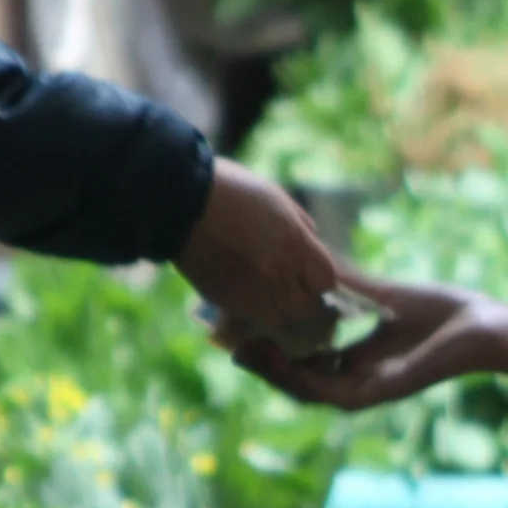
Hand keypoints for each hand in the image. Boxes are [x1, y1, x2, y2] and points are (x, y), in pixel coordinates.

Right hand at [173, 161, 342, 345]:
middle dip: (299, 293)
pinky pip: (252, 316)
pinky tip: (242, 288)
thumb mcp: (276, 199)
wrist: (180, 204)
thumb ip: (300, 226)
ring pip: (280, 316)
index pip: (326, 280)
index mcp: (296, 244)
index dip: (317, 276)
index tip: (306, 270)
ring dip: (277, 305)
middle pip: (306, 304)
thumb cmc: (230, 191)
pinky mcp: (229, 302)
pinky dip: (252, 307)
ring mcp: (254, 292)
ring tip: (263, 288)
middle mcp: (279, 273)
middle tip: (285, 281)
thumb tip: (312, 243)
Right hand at [224, 277, 507, 411]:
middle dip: (259, 362)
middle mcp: (356, 381)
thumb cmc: (442, 310)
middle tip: (225, 342)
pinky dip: (297, 376)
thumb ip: (343, 286)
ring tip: (240, 350)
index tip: (236, 328)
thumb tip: (306, 259)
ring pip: (304, 389)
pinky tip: (275, 357)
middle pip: (295, 378)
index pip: (302, 360)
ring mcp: (365, 391)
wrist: (481, 326)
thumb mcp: (379, 294)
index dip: (267, 347)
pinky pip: (326, 391)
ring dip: (270, 372)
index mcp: (357, 362)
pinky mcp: (376, 394)